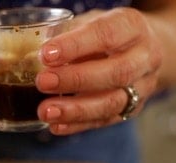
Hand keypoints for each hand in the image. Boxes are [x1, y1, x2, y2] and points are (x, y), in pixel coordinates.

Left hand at [35, 8, 162, 134]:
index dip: (75, 45)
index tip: (46, 54)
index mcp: (132, 26)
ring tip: (45, 112)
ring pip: (112, 102)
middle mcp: (144, 56)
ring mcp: (142, 86)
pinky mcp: (132, 109)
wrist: (142, 48)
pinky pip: (105, 120)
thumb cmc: (105, 33)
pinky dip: (78, 125)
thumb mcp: (88, 22)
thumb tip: (31, 55)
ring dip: (75, 110)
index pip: (107, 34)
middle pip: (116, 72)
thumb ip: (66, 34)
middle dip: (75, 79)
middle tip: (43, 82)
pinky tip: (55, 126)